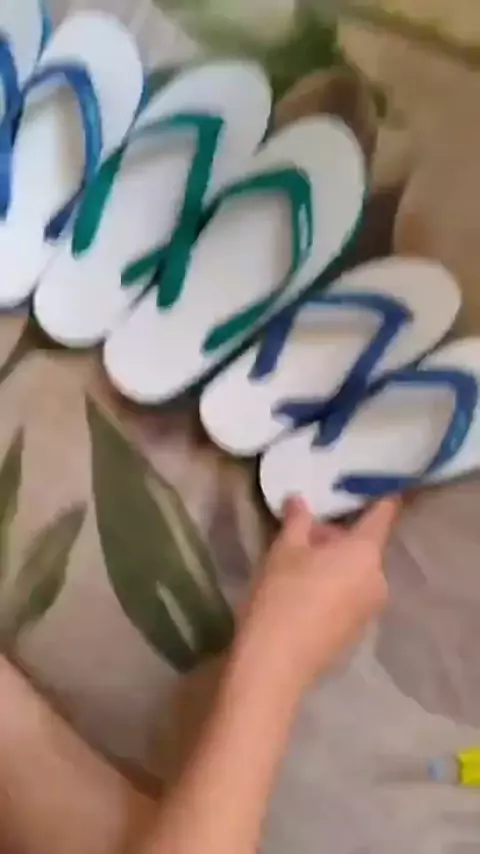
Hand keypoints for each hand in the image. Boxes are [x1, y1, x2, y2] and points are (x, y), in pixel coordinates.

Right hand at [243, 495, 398, 689]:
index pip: (383, 513)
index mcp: (366, 553)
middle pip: (364, 545)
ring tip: (297, 563)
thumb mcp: (285, 549)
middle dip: (336, 535)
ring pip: (356, 571)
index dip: (376, 495)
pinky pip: (351, 594)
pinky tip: (302, 592)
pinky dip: (334, 586)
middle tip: (302, 532)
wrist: (275, 663)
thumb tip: (299, 499)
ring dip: (334, 561)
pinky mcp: (357, 630)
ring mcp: (370, 608)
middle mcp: (378, 579)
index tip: (364, 483)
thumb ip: (297, 519)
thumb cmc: (282, 595)